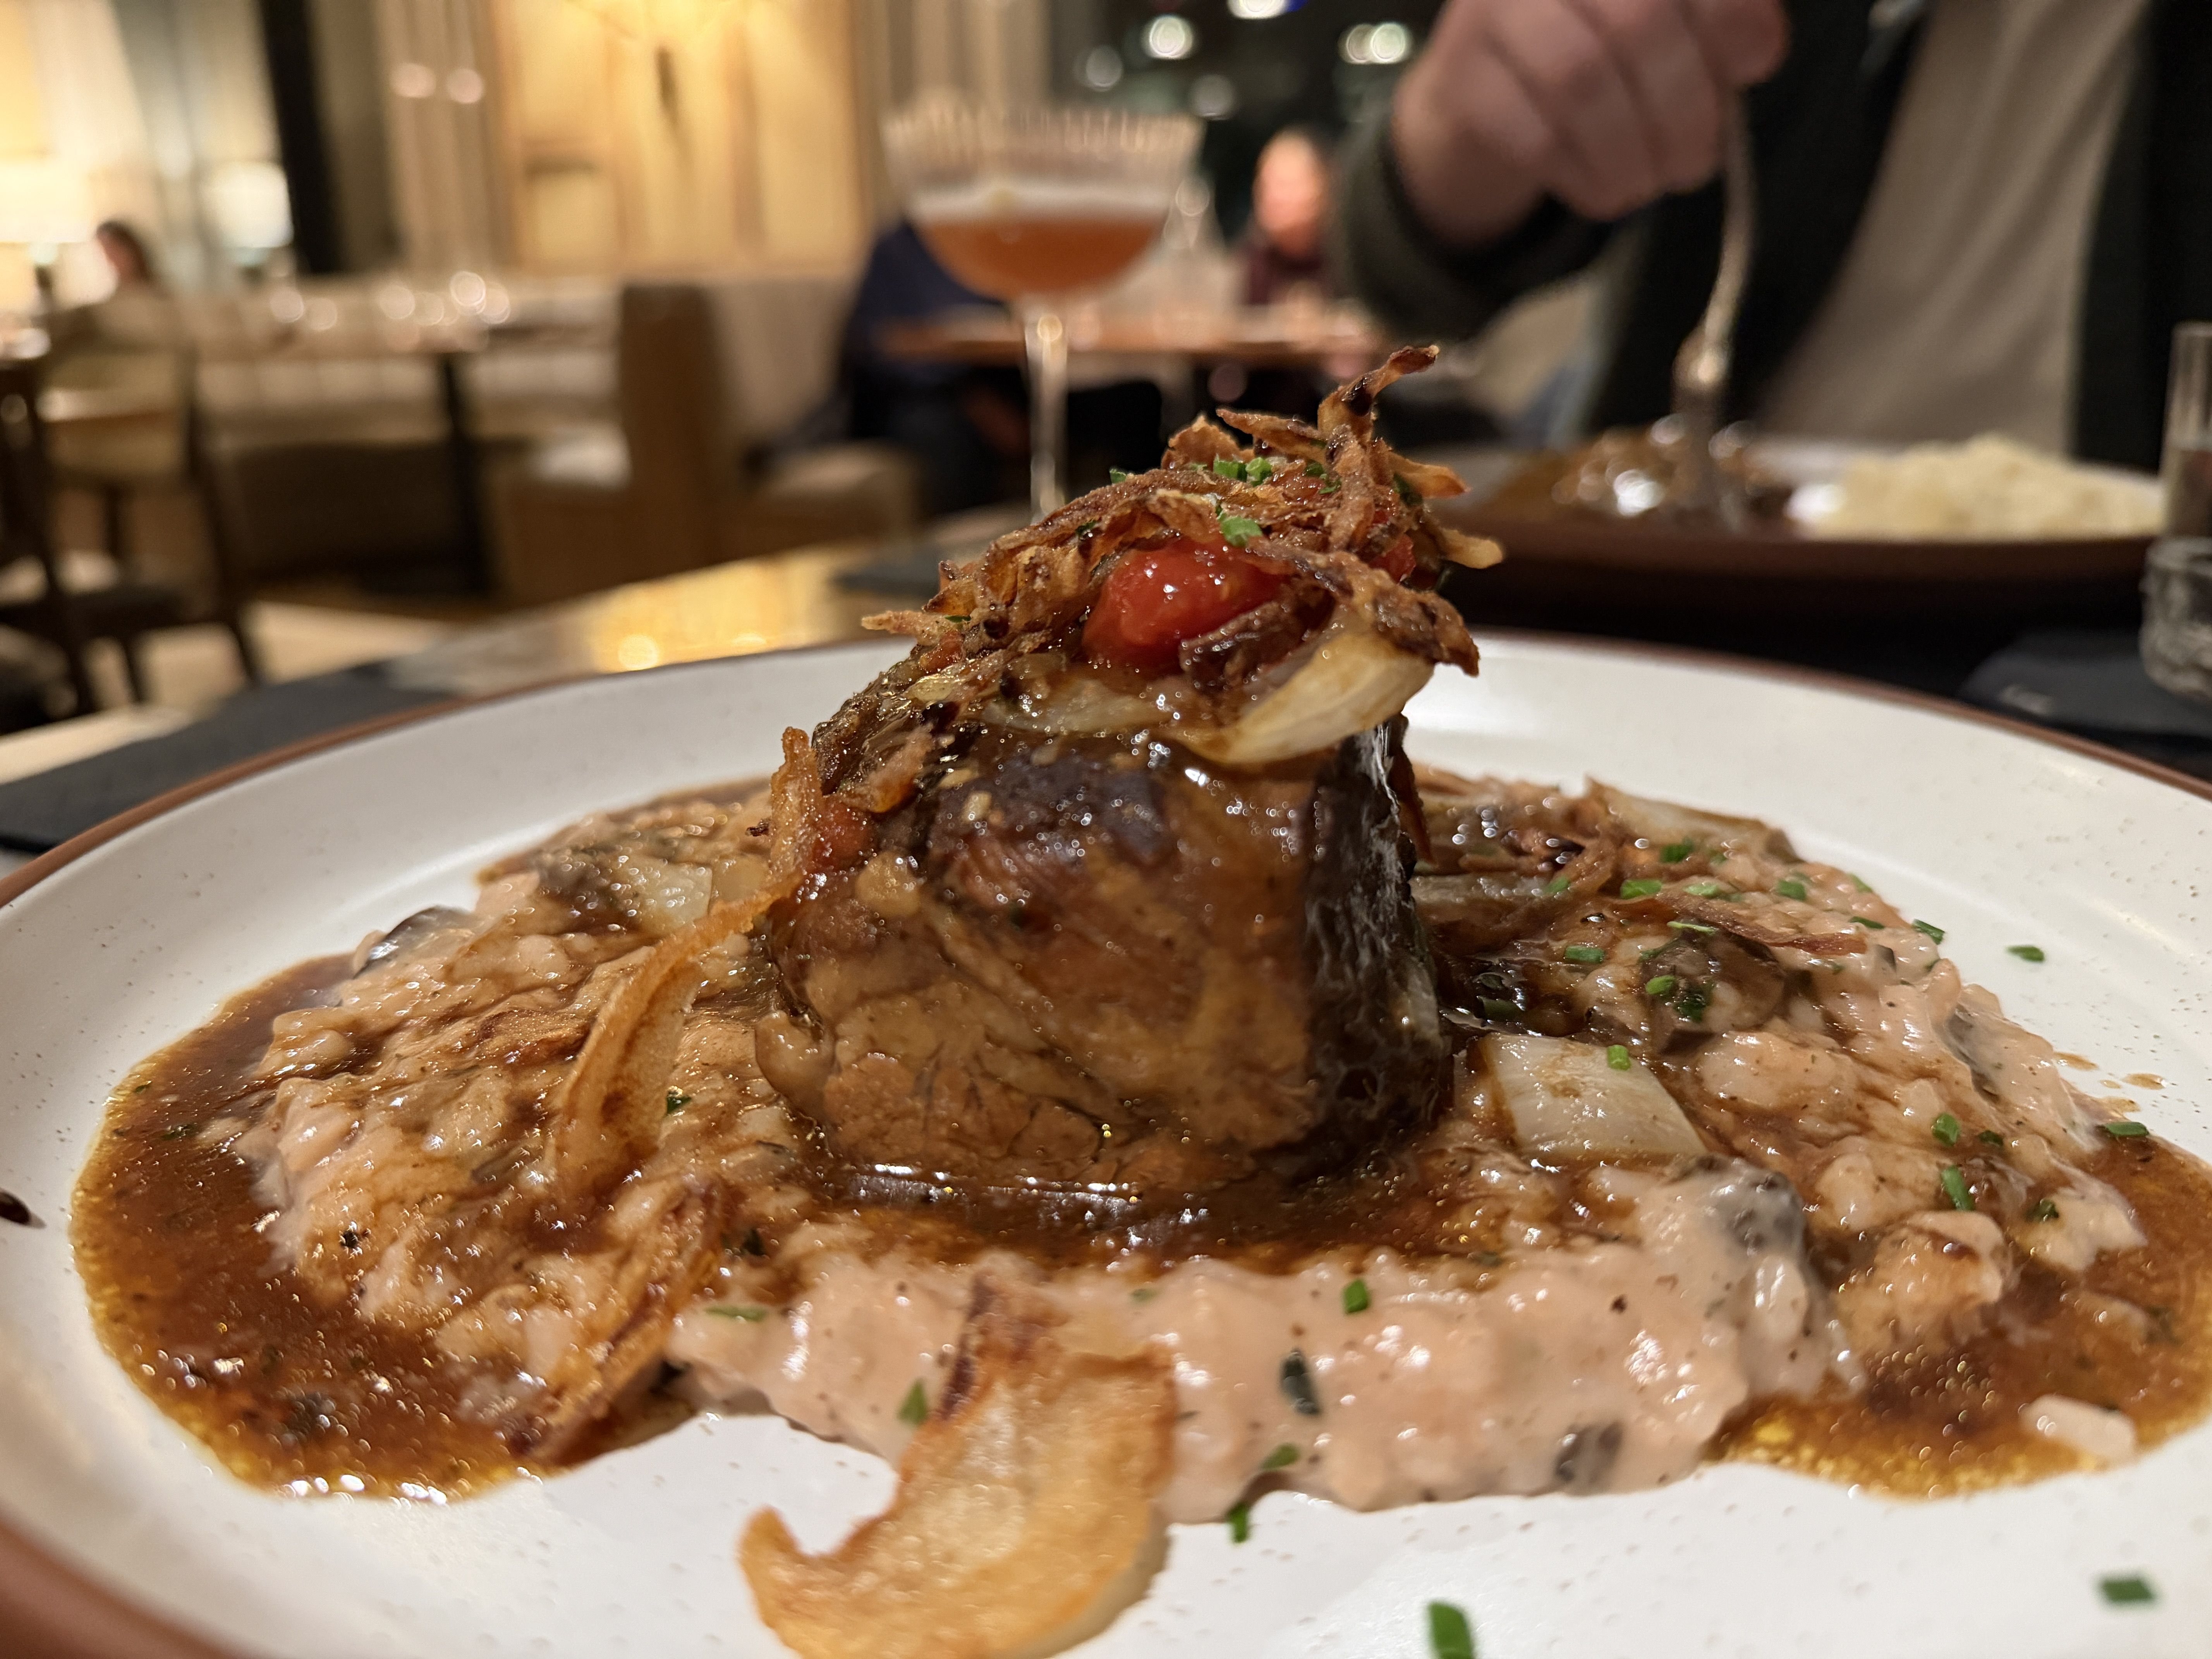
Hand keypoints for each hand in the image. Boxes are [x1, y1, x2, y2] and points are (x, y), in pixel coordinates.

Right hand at [1391, 0, 1787, 246]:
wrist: (1484, 98)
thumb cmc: (1599, 55)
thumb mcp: (1668, 27)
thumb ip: (1716, 23)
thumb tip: (1756, 51)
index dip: (1730, 16)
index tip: (1754, 64)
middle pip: (1638, 23)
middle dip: (1684, 109)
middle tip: (1695, 163)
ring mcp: (1492, 12)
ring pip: (1580, 81)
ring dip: (1632, 153)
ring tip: (1650, 185)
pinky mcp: (1460, 79)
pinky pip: (1534, 136)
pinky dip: (1584, 176)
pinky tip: (1603, 190)